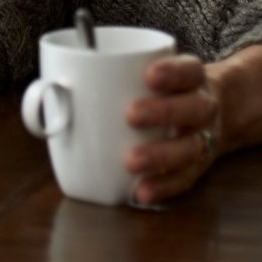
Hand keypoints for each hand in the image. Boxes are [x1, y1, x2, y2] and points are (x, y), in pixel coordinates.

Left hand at [123, 54, 220, 205]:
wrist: (212, 113)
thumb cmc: (162, 91)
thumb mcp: (150, 72)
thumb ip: (112, 76)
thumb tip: (49, 89)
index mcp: (191, 78)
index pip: (189, 69)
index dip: (172, 72)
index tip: (148, 75)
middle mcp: (202, 107)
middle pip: (193, 108)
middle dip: (163, 112)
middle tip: (130, 115)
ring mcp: (203, 139)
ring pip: (189, 148)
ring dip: (160, 156)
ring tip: (131, 161)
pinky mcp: (196, 168)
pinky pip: (183, 180)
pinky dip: (162, 187)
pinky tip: (140, 192)